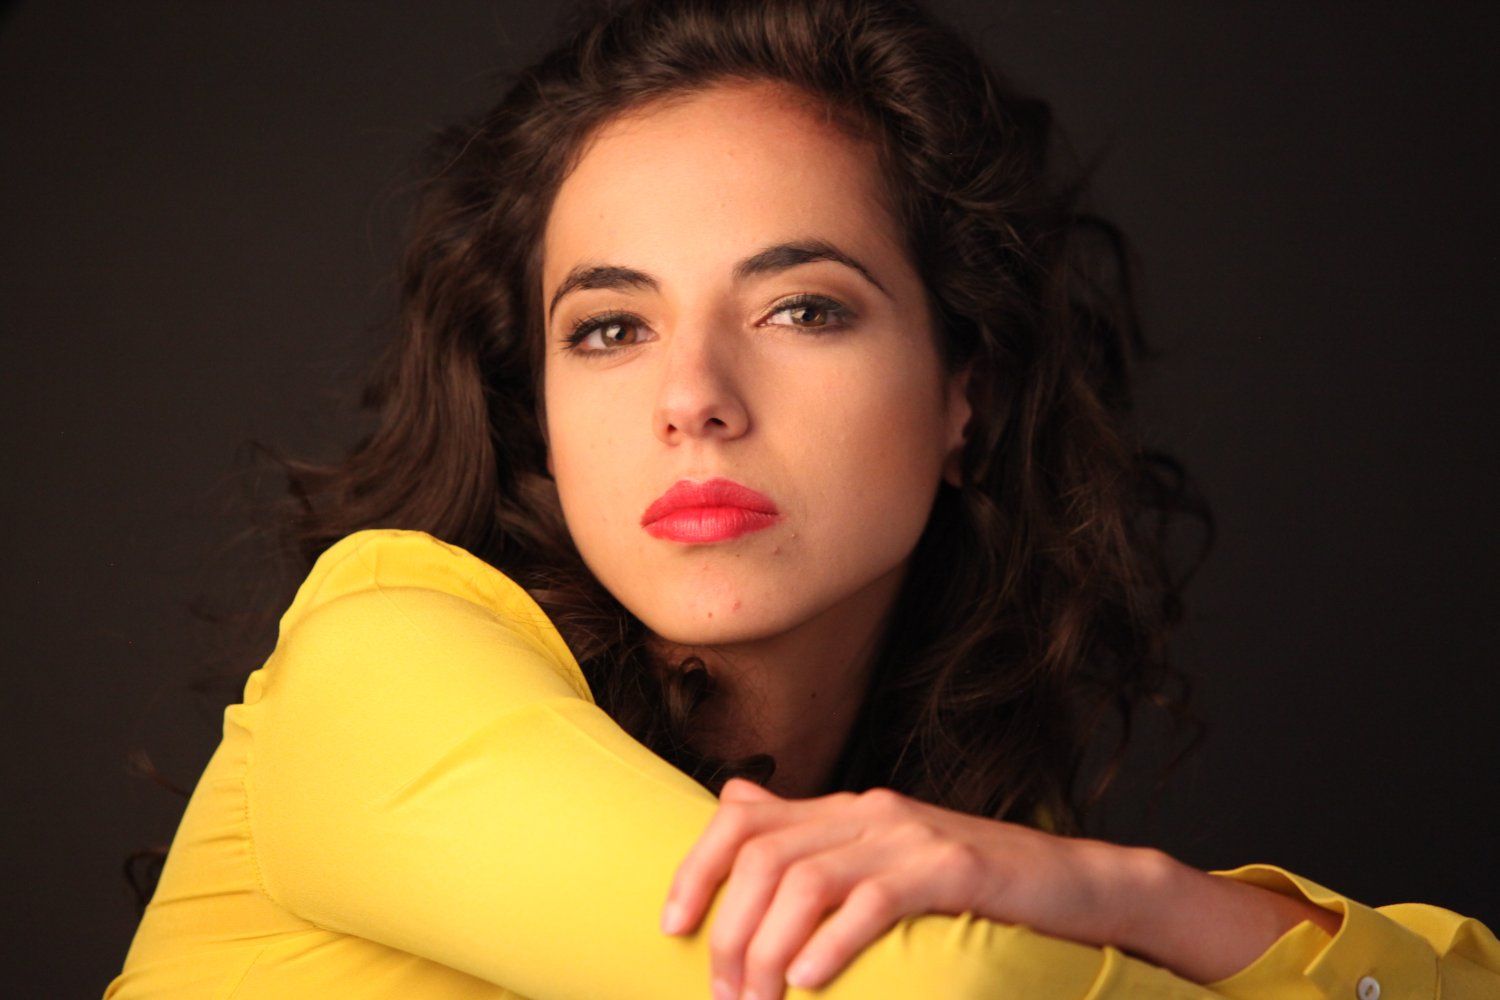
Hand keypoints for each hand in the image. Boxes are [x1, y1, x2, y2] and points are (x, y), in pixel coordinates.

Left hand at [659, 777, 1155, 999]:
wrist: (1078, 885)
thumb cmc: (972, 889)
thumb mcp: (883, 857)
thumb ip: (814, 841)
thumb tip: (736, 805)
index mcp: (846, 810)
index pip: (742, 817)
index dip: (695, 867)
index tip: (671, 927)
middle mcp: (869, 813)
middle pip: (763, 856)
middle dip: (728, 931)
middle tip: (724, 995)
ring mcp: (912, 836)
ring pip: (806, 880)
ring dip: (768, 950)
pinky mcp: (955, 868)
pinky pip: (874, 900)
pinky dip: (832, 943)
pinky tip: (809, 982)